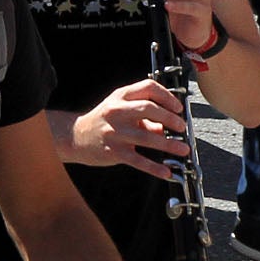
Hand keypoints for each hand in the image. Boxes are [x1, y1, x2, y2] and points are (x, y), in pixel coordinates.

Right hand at [71, 76, 190, 179]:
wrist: (76, 137)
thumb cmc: (103, 121)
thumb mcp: (121, 110)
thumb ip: (145, 117)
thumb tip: (167, 127)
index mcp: (121, 97)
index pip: (148, 88)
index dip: (167, 97)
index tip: (178, 108)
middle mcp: (117, 111)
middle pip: (148, 108)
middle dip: (170, 118)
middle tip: (181, 127)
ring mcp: (115, 132)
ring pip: (146, 137)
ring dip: (168, 144)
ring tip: (183, 149)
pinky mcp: (114, 151)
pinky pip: (138, 161)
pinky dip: (154, 168)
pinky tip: (166, 172)